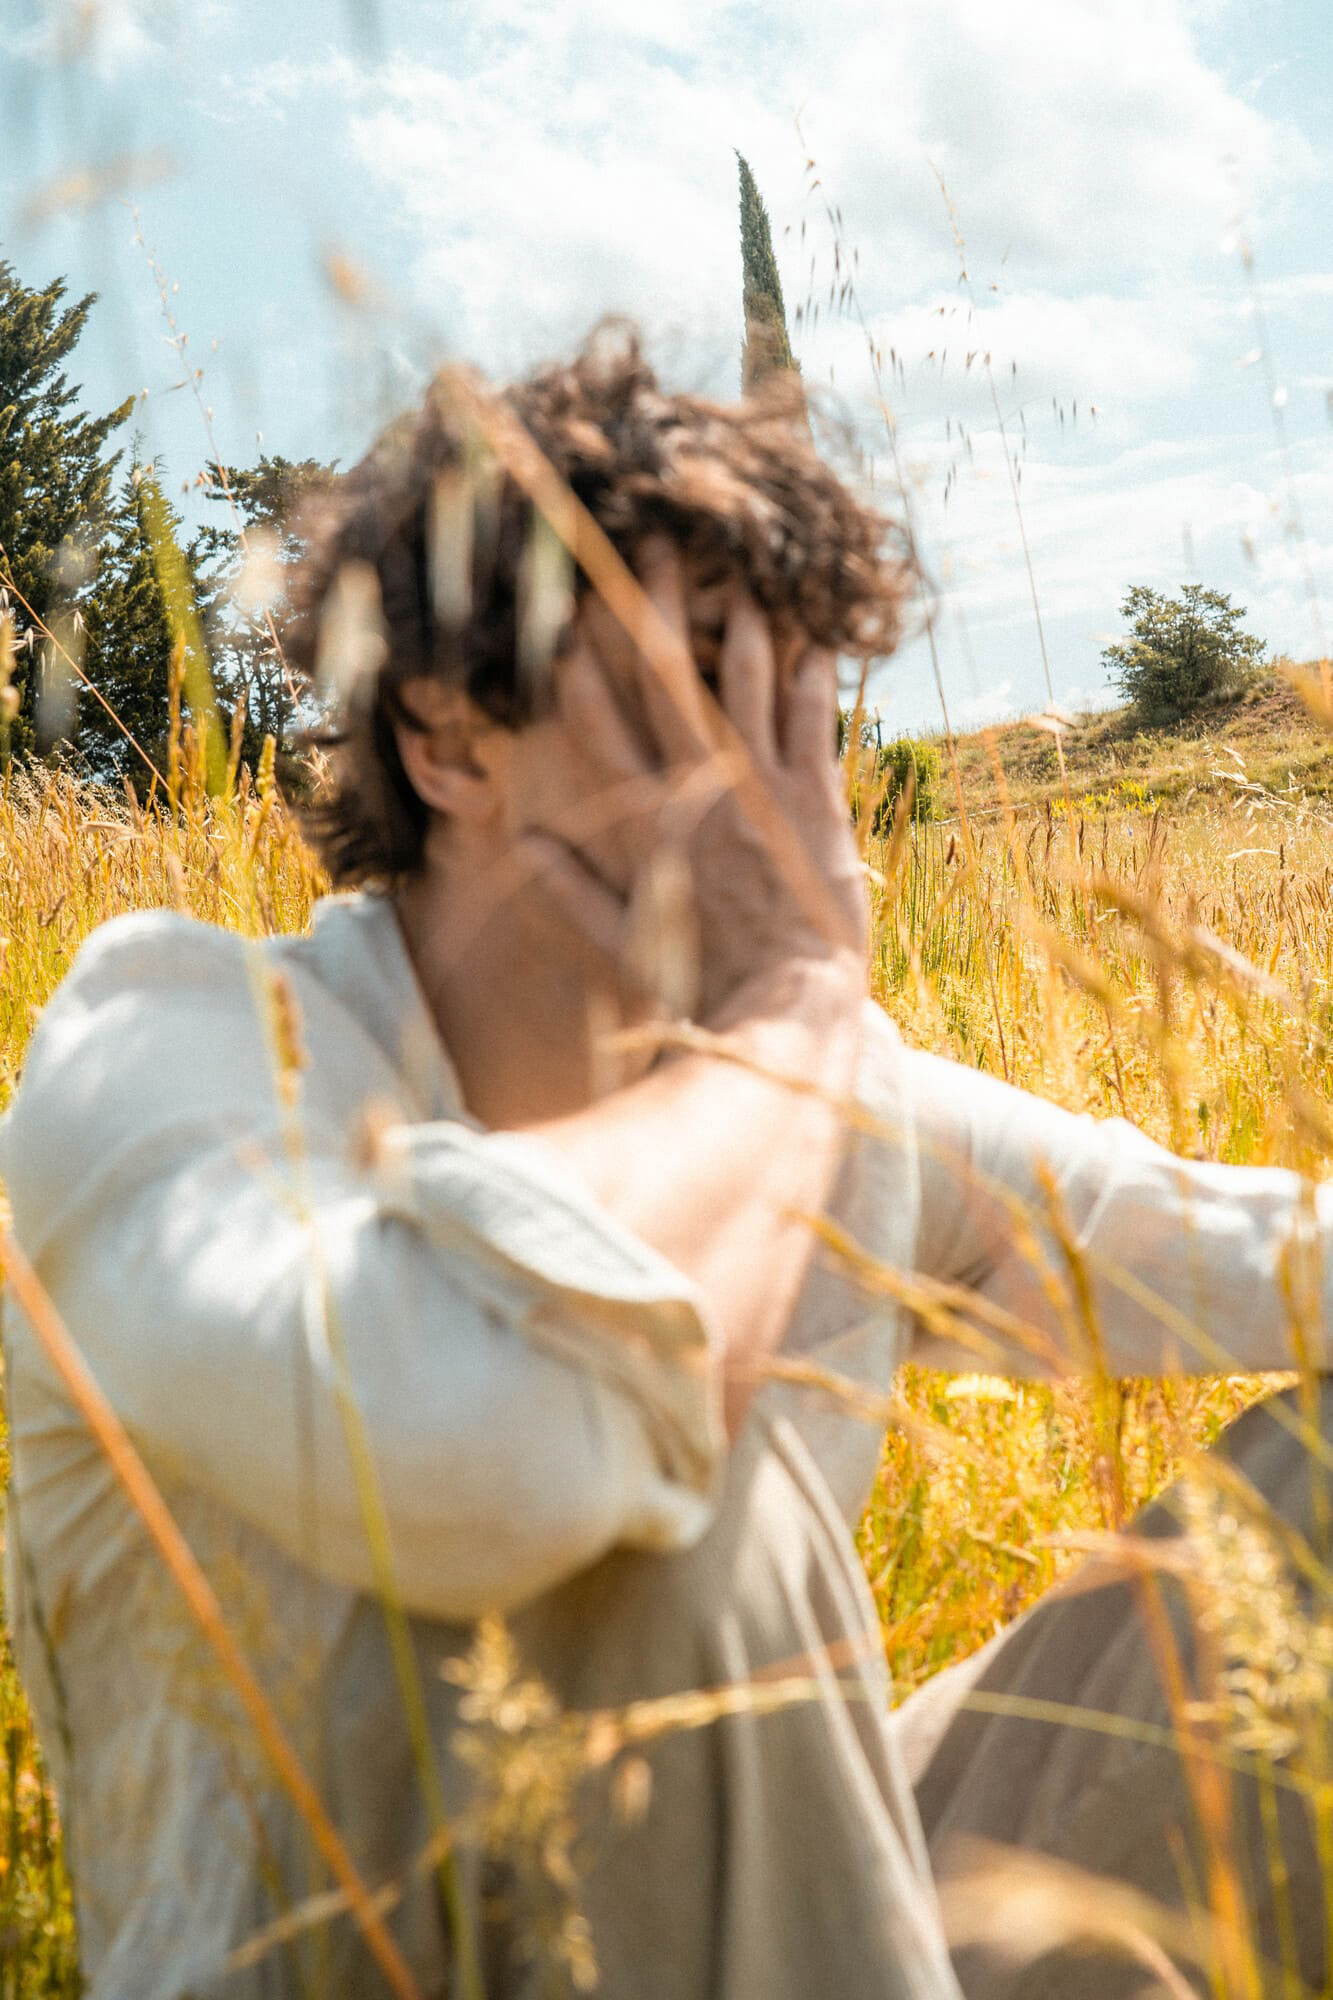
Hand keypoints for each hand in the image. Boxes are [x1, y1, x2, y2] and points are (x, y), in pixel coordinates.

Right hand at [521, 538, 867, 1028]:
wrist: (781, 1009)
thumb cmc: (698, 982)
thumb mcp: (620, 939)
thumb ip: (572, 886)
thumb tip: (522, 843)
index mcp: (644, 822)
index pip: (599, 728)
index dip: (580, 669)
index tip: (565, 619)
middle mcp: (698, 792)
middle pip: (668, 683)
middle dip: (657, 610)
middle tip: (655, 548)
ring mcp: (761, 792)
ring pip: (744, 687)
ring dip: (743, 629)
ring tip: (745, 577)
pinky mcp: (816, 803)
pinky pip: (811, 723)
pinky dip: (812, 679)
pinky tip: (816, 639)